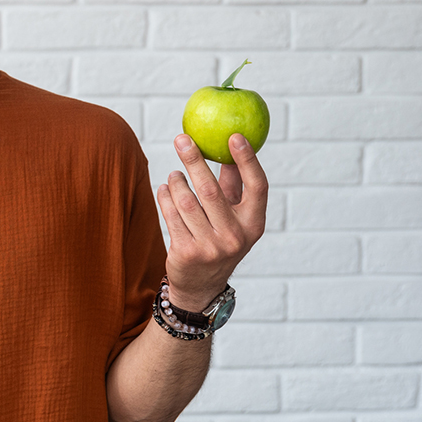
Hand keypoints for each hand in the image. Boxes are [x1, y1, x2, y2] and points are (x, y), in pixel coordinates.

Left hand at [157, 132, 268, 311]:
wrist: (201, 285)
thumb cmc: (219, 238)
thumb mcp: (234, 217)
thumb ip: (233, 186)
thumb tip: (227, 146)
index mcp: (254, 224)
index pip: (258, 187)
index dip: (248, 160)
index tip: (235, 136)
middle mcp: (235, 237)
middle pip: (212, 190)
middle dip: (194, 160)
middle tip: (181, 139)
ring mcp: (210, 247)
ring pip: (186, 201)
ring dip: (176, 181)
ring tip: (174, 174)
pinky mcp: (186, 252)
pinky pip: (171, 214)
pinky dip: (165, 196)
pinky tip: (164, 188)